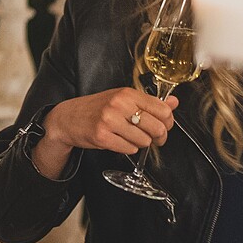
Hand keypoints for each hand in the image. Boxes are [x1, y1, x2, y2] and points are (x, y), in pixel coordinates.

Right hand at [32, 87, 178, 178]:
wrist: (68, 118)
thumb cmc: (97, 108)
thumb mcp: (122, 99)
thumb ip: (149, 102)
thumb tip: (174, 102)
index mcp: (126, 93)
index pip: (163, 110)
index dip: (168, 122)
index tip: (162, 126)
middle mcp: (119, 104)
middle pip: (157, 128)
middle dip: (157, 137)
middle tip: (151, 137)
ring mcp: (109, 121)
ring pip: (145, 141)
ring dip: (140, 143)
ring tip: (128, 136)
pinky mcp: (102, 136)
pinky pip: (130, 149)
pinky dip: (127, 148)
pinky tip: (118, 141)